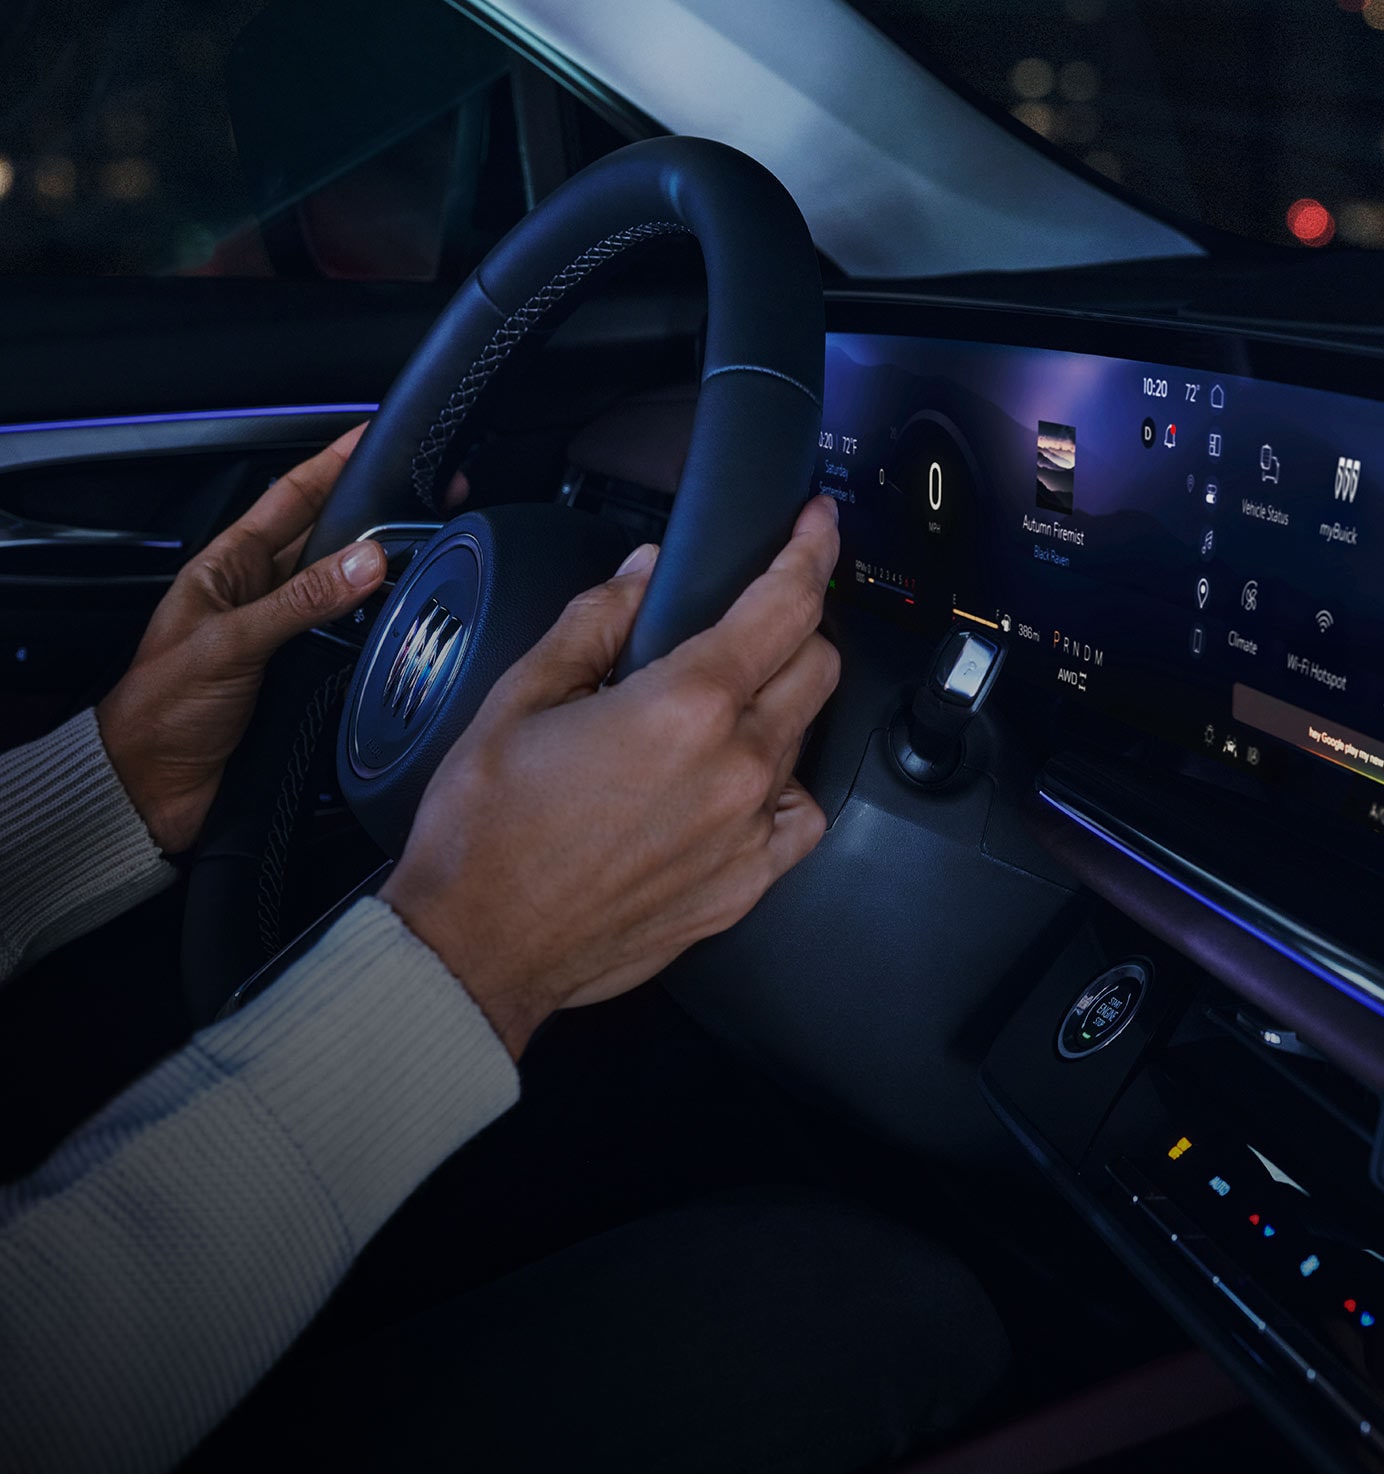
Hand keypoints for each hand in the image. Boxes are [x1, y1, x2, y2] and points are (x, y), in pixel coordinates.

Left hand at [96, 428, 388, 854]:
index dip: (332, 462)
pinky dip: (380, 631)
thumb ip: (300, 601)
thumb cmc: (157, 711)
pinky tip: (405, 622)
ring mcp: (284, 637)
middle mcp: (260, 596)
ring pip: (347, 591)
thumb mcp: (228, 643)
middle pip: (329, 540)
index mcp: (228, 568)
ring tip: (426, 557)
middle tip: (426, 498)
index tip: (372, 436)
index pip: (291, 496)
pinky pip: (353, 642)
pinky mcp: (303, 678)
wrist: (149, 792)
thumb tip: (365, 560)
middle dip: (375, 517)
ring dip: (382, 578)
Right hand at [385, 494, 840, 1058]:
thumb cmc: (486, 833)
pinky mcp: (745, 885)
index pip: (787, 603)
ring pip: (805, 736)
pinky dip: (781, 785)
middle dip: (795, 624)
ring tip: (715, 709)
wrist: (476, 947)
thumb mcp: (521, 696)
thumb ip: (596, 620)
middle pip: (817, 664)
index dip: (810, 550)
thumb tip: (643, 574)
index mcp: (686, 705)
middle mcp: (736, 766)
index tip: (816, 526)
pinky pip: (799, 816)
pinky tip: (735, 781)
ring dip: (777, 705)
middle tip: (758, 614)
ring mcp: (748, 831)